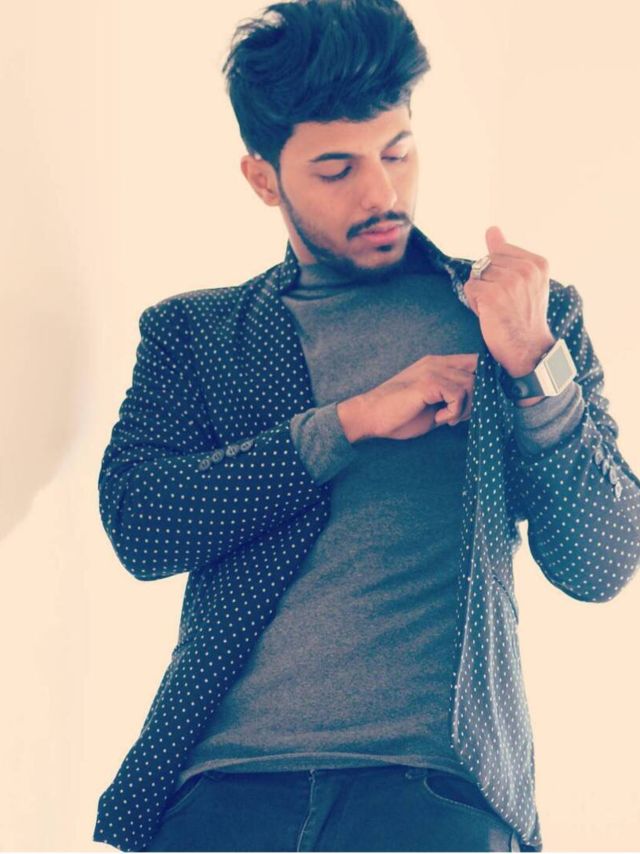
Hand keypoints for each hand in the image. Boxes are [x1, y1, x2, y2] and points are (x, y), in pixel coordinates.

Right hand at [337, 352, 478, 441]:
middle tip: (456, 417)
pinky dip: (454, 412)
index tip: (474, 404)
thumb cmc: (398, 415)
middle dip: (475, 401)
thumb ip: (453, 399)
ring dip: (464, 408)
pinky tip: (439, 419)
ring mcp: (432, 370)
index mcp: (437, 364)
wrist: (369, 416)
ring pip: (471, 385)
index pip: (474, 361)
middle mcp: (437, 362)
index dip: (484, 381)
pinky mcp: (428, 383)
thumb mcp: (433, 405)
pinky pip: (458, 395)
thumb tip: (479, 404)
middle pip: (478, 375)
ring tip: (446, 418)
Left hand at [463, 226, 555, 377]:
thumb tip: (492, 229)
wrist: (527, 349)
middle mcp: (525, 269)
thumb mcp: (523, 281)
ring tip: (497, 309)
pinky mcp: (493, 295)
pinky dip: (474, 302)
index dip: (498, 272)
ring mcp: (509, 281)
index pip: (499, 251)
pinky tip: (489, 314)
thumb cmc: (523, 317)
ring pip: (476, 275)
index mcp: (538, 263)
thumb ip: (506, 254)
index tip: (513, 292)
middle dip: (487, 282)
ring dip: (480, 293)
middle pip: (486, 262)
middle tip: (503, 303)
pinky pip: (469, 288)